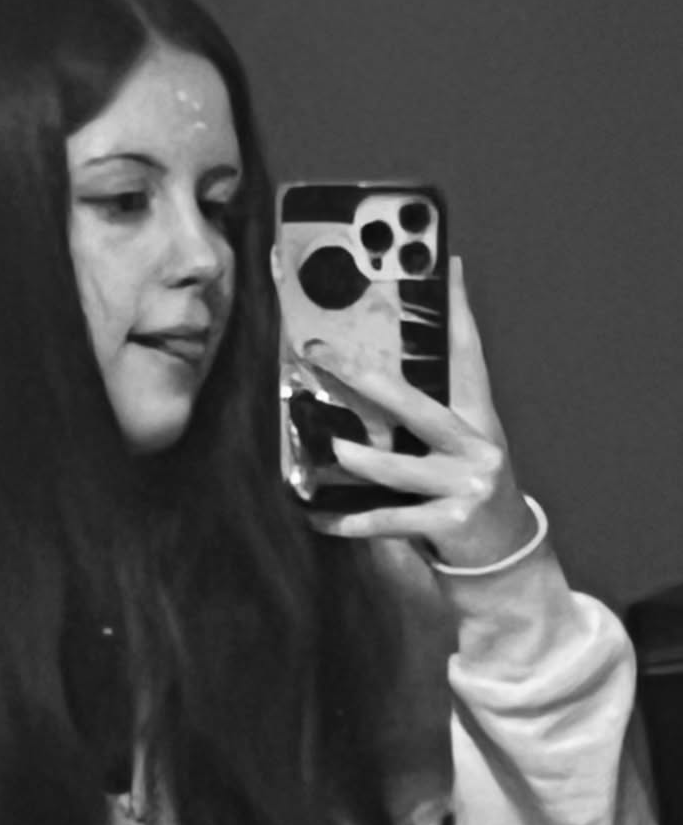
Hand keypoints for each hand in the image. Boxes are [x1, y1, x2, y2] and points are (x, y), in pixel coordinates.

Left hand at [306, 257, 536, 567]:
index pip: (467, 354)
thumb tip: (366, 377)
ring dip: (360, 460)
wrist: (506, 559)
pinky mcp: (450, 523)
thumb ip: (426, 415)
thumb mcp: (460, 445)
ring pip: (399, 468)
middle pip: (417, 405)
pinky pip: (388, 520)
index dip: (457, 309)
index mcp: (479, 418)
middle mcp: (477, 446)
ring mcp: (466, 486)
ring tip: (331, 448)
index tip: (445, 265)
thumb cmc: (468, 489)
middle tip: (323, 354)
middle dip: (365, 379)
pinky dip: (350, 521)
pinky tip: (317, 517)